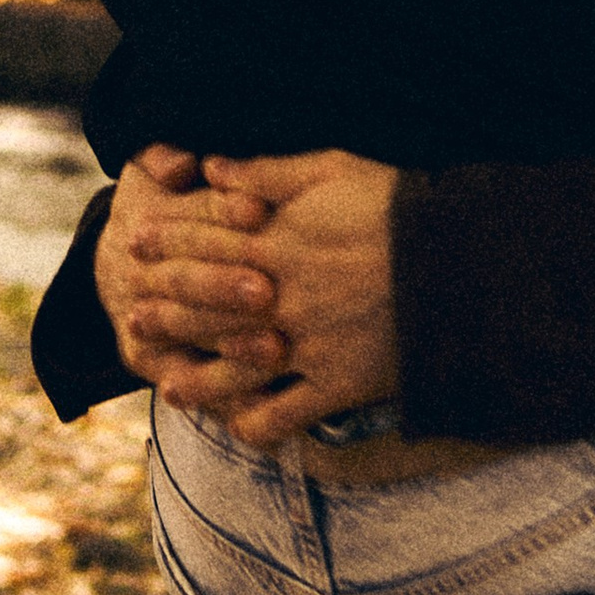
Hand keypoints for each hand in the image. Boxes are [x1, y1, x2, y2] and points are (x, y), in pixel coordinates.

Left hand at [98, 144, 402, 449]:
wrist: (462, 262)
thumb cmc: (399, 206)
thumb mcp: (333, 168)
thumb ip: (267, 172)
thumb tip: (211, 168)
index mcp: (278, 242)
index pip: (205, 241)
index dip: (166, 241)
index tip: (135, 242)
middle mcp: (282, 297)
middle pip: (207, 305)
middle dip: (166, 310)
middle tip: (133, 317)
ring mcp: (307, 344)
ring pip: (235, 368)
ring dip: (197, 378)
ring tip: (168, 385)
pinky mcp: (337, 383)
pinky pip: (287, 414)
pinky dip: (258, 423)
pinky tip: (238, 427)